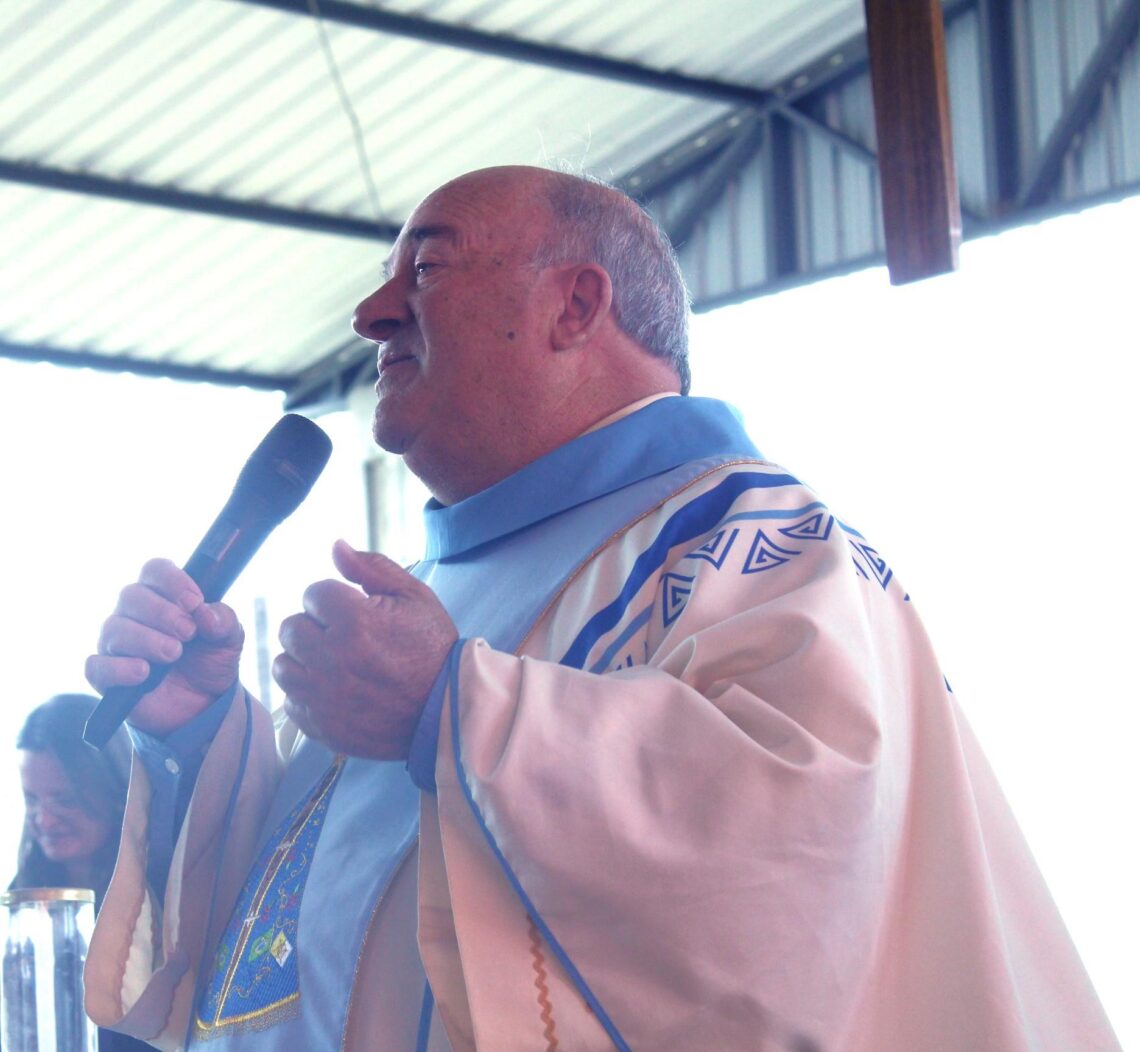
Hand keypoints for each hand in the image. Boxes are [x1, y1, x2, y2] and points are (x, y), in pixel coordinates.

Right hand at [85, 558, 244, 736]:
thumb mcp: (230, 639)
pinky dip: (119, 668)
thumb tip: (205, 613)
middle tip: (189, 632)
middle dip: (162, 613)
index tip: (195, 601)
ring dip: (147, 639)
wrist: (204, 704)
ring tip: (173, 653)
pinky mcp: (106, 676)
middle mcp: (133, 614)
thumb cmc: (210, 660)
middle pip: (131, 596)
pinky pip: (97, 666)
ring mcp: (116, 644)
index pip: (154, 570)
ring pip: (115, 628)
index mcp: (163, 595)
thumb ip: (224, 620)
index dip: (172, 581)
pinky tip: (143, 672)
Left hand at [274, 540, 457, 759]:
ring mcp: (324, 696)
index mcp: (355, 621)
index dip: (333, 600)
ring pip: (283, 665)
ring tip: (335, 664)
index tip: (354, 613)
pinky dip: (308, 694)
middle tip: (345, 638)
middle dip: (314, 627)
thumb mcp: (416, 598)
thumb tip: (335, 546)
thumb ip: (373, 568)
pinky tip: (335, 690)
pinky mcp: (321, 725)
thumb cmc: (433, 649)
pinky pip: (291, 700)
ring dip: (304, 660)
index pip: (312, 594)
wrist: (447, 709)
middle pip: (290, 628)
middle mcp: (332, 659)